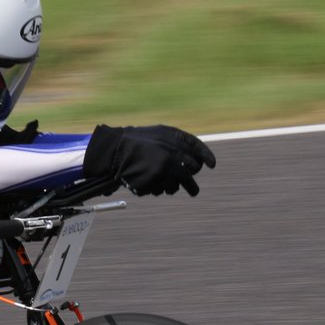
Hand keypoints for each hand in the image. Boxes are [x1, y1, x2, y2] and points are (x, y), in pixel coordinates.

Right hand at [84, 124, 216, 195]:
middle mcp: (172, 156)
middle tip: (193, 190)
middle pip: (191, 174)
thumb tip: (202, 160)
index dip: (205, 158)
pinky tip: (146, 181)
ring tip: (160, 183)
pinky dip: (155, 189)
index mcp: (175, 141)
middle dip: (191, 183)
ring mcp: (162, 171)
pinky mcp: (151, 183)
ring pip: (174, 187)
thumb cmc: (138, 140)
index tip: (211, 165)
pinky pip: (158, 191)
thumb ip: (180, 142)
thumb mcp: (161, 133)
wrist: (113, 149)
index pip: (198, 153)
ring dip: (170, 187)